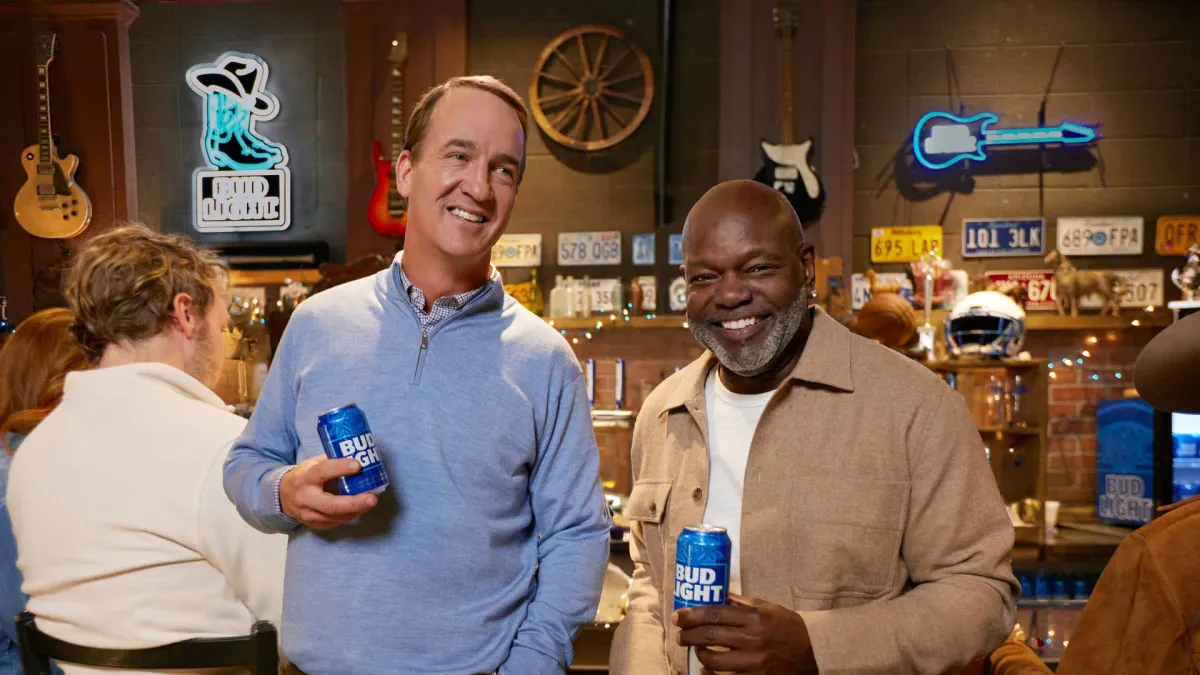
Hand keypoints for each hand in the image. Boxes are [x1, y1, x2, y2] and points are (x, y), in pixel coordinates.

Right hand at [280, 456, 377, 528]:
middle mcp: (304, 498)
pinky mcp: (314, 525)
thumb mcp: (312, 464)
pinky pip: (335, 522)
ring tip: (369, 501)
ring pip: (335, 517)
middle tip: (372, 498)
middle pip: (331, 505)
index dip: (340, 468)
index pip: (322, 472)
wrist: (282, 497)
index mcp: (304, 478)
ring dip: (356, 510)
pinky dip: (349, 515)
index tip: (358, 465)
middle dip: (354, 503)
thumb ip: (331, 462)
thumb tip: (357, 457)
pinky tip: (359, 508)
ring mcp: (308, 515)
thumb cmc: (304, 477)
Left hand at [673, 594, 816, 674]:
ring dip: (699, 653)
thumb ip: (742, 603)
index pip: (715, 614)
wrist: (813, 653)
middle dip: (689, 634)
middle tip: (679, 633)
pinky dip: (712, 672)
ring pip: (714, 659)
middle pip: (710, 635)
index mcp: (755, 618)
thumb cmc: (789, 627)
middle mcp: (752, 639)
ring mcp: (753, 662)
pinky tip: (706, 667)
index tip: (679, 616)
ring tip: (695, 648)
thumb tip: (718, 595)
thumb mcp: (768, 607)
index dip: (693, 614)